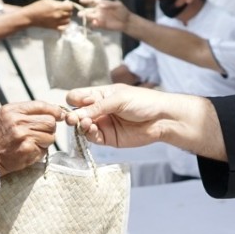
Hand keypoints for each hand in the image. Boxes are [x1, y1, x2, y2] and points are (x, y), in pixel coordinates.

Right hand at [0, 100, 64, 175]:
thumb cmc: (0, 135)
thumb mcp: (7, 116)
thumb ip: (27, 111)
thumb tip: (55, 110)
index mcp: (12, 110)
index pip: (41, 105)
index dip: (54, 110)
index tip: (60, 115)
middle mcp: (17, 121)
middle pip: (50, 121)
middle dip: (50, 127)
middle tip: (43, 131)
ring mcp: (23, 135)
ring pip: (51, 135)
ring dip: (46, 140)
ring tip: (34, 142)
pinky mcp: (27, 149)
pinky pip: (46, 148)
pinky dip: (41, 150)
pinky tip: (30, 150)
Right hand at [23, 0, 73, 29]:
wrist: (30, 16)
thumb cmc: (37, 6)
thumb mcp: (48, 0)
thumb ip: (58, 2)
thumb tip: (66, 3)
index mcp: (57, 7)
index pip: (70, 7)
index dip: (69, 4)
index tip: (66, 4)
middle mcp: (58, 15)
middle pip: (70, 13)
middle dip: (68, 10)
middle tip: (63, 9)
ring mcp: (57, 22)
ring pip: (68, 20)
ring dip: (66, 17)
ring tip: (62, 15)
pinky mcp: (54, 28)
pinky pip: (64, 27)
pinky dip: (64, 24)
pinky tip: (61, 21)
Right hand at [65, 84, 224, 160]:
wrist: (162, 118)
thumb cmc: (143, 102)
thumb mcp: (119, 99)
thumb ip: (97, 106)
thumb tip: (76, 113)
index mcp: (101, 94)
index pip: (78, 97)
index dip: (74, 100)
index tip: (77, 103)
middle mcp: (99, 109)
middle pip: (77, 112)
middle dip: (72, 115)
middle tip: (72, 118)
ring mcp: (103, 124)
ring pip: (82, 126)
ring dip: (80, 125)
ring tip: (86, 123)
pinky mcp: (108, 138)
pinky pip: (92, 138)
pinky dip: (89, 134)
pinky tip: (92, 129)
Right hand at [79, 0, 130, 31]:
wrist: (126, 22)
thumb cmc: (122, 11)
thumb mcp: (117, 5)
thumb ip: (109, 4)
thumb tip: (100, 4)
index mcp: (101, 4)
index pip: (92, 1)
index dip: (86, 0)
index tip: (80, 0)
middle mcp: (98, 11)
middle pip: (89, 10)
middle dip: (84, 12)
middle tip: (79, 13)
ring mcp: (99, 18)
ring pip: (90, 18)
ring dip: (86, 18)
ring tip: (84, 18)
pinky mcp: (101, 25)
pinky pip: (94, 25)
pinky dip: (93, 24)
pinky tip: (94, 23)